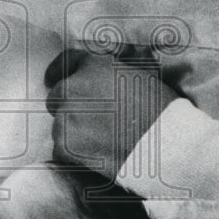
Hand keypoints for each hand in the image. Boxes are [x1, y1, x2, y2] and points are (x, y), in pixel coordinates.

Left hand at [44, 47, 178, 178]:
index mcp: (94, 65)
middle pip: (56, 96)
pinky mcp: (64, 145)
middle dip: (70, 107)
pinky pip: (61, 150)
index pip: (65, 62)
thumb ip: (113, 75)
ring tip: (102, 142)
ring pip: (60, 125)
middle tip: (94, 122)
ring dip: (74, 132)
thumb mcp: (141, 77)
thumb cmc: (163, 112)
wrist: (166, 145)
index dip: (58, 72)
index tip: (52, 80)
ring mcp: (65, 116)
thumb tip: (105, 83)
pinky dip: (74, 155)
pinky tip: (97, 156)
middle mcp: (73, 87)